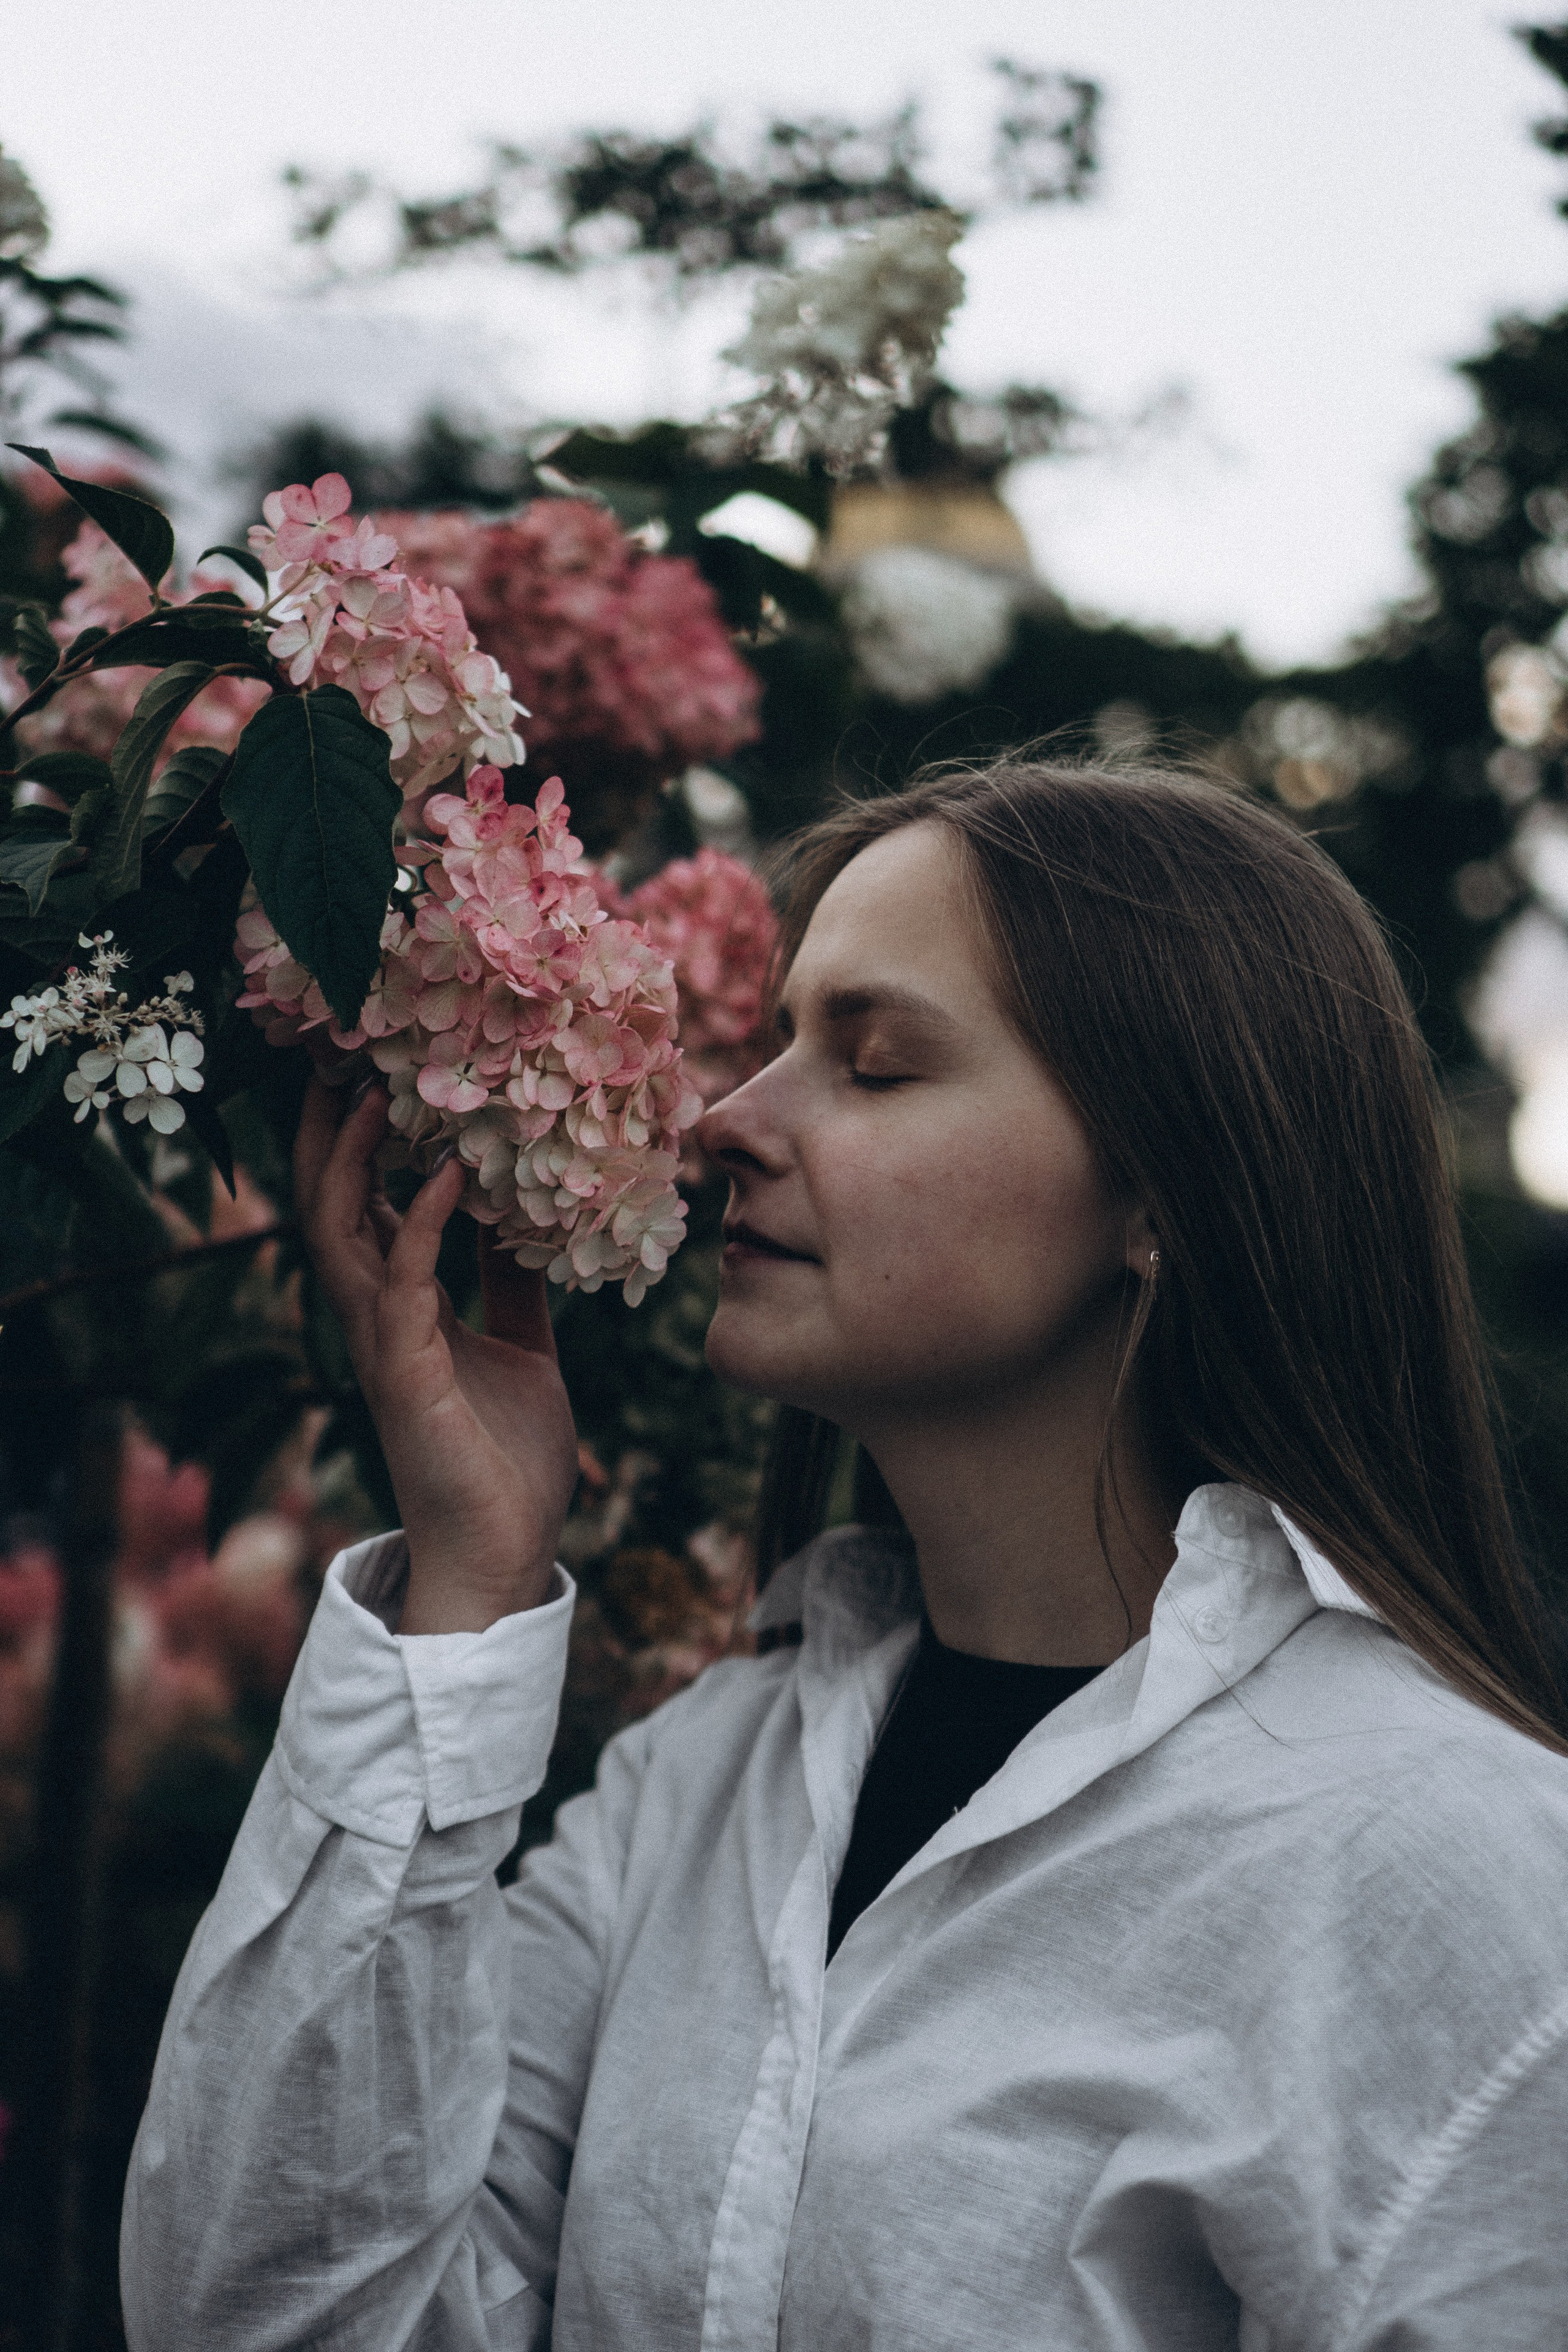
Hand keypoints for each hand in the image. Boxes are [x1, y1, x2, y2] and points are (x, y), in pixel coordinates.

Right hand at [294, 1077, 578, 1631]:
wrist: (503, 1554)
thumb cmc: (508, 1461)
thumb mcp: (524, 1349)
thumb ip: (513, 1289)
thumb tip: (523, 1223)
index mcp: (401, 1311)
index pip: (361, 1206)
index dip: (356, 1141)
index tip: (368, 1068)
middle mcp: (377, 1320)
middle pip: (328, 1206)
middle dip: (326, 1132)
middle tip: (336, 1053)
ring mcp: (383, 1346)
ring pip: (342, 1235)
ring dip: (354, 1162)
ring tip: (371, 1091)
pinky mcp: (406, 1376)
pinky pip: (403, 1286)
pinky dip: (421, 1225)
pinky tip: (452, 1176)